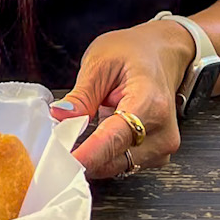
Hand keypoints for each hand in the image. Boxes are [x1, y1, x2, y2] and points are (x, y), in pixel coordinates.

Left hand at [48, 20, 196, 178]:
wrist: (162, 55)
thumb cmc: (135, 54)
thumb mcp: (101, 62)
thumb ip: (81, 95)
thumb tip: (61, 116)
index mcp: (150, 102)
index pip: (116, 138)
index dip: (87, 154)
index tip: (62, 162)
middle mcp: (163, 130)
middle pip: (115, 158)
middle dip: (83, 154)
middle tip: (57, 143)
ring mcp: (163, 146)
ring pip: (117, 166)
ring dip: (94, 156)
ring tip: (82, 130)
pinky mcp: (158, 156)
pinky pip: (123, 164)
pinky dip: (105, 155)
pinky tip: (98, 137)